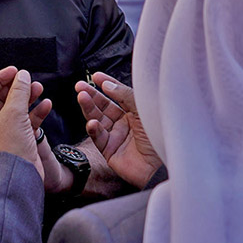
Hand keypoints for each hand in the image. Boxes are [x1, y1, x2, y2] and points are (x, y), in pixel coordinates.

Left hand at [0, 67, 51, 181]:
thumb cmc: (10, 148)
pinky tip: (46, 104)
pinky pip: (27, 119)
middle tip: (28, 79)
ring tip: (39, 88)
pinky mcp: (18, 137)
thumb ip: (18, 91)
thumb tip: (22, 75)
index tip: (14, 71)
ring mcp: (4, 130)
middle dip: (16, 86)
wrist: (21, 176)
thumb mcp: (14, 113)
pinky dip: (36, 111)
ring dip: (27, 96)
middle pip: (1, 96)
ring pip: (15, 106)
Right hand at [76, 72, 161, 187]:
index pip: (117, 95)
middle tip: (80, 86)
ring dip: (88, 108)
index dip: (106, 84)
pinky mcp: (110, 151)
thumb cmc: (159, 136)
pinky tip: (92, 123)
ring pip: (97, 119)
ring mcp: (117, 137)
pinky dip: (93, 129)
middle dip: (91, 95)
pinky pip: (98, 138)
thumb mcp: (143, 109)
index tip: (96, 76)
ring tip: (82, 97)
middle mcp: (125, 123)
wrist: (163, 165)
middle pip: (103, 106)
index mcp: (135, 112)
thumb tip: (107, 84)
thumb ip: (125, 96)